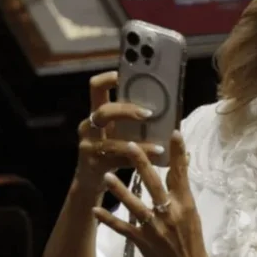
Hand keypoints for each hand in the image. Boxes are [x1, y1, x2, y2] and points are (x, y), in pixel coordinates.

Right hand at [75, 71, 165, 191]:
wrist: (92, 182)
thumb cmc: (111, 153)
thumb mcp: (119, 133)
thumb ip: (133, 122)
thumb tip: (167, 111)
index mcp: (96, 114)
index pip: (96, 87)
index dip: (108, 78)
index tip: (124, 74)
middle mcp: (88, 127)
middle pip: (104, 111)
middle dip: (127, 110)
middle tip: (149, 113)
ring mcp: (89, 146)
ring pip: (113, 142)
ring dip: (139, 144)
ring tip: (159, 147)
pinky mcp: (94, 164)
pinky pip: (119, 161)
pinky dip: (139, 160)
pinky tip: (155, 160)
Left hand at [93, 131, 212, 256]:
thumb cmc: (191, 237)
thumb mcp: (192, 212)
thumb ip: (182, 190)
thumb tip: (180, 164)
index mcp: (184, 204)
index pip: (181, 174)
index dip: (178, 154)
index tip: (174, 132)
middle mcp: (169, 213)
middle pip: (154, 185)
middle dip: (142, 164)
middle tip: (130, 145)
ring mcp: (154, 228)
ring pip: (134, 206)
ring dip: (120, 191)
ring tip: (107, 177)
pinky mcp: (142, 241)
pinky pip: (122, 228)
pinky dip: (108, 220)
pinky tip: (95, 210)